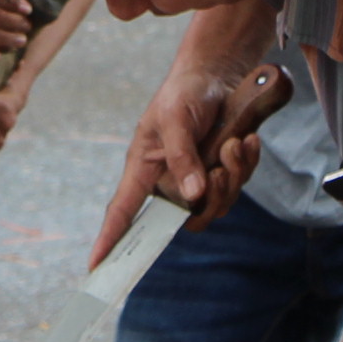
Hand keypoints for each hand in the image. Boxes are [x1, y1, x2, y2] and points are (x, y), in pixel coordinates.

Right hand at [91, 63, 291, 266]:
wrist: (218, 75)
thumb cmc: (184, 92)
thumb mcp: (175, 119)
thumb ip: (182, 157)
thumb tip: (192, 194)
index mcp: (144, 168)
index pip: (123, 210)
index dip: (109, 239)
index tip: (96, 266)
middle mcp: (169, 180)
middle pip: (189, 216)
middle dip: (212, 196)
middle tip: (220, 169)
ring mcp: (197, 178)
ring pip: (218, 203)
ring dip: (233, 174)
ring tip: (236, 143)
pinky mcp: (220, 171)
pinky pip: (237, 186)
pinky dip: (245, 164)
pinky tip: (246, 140)